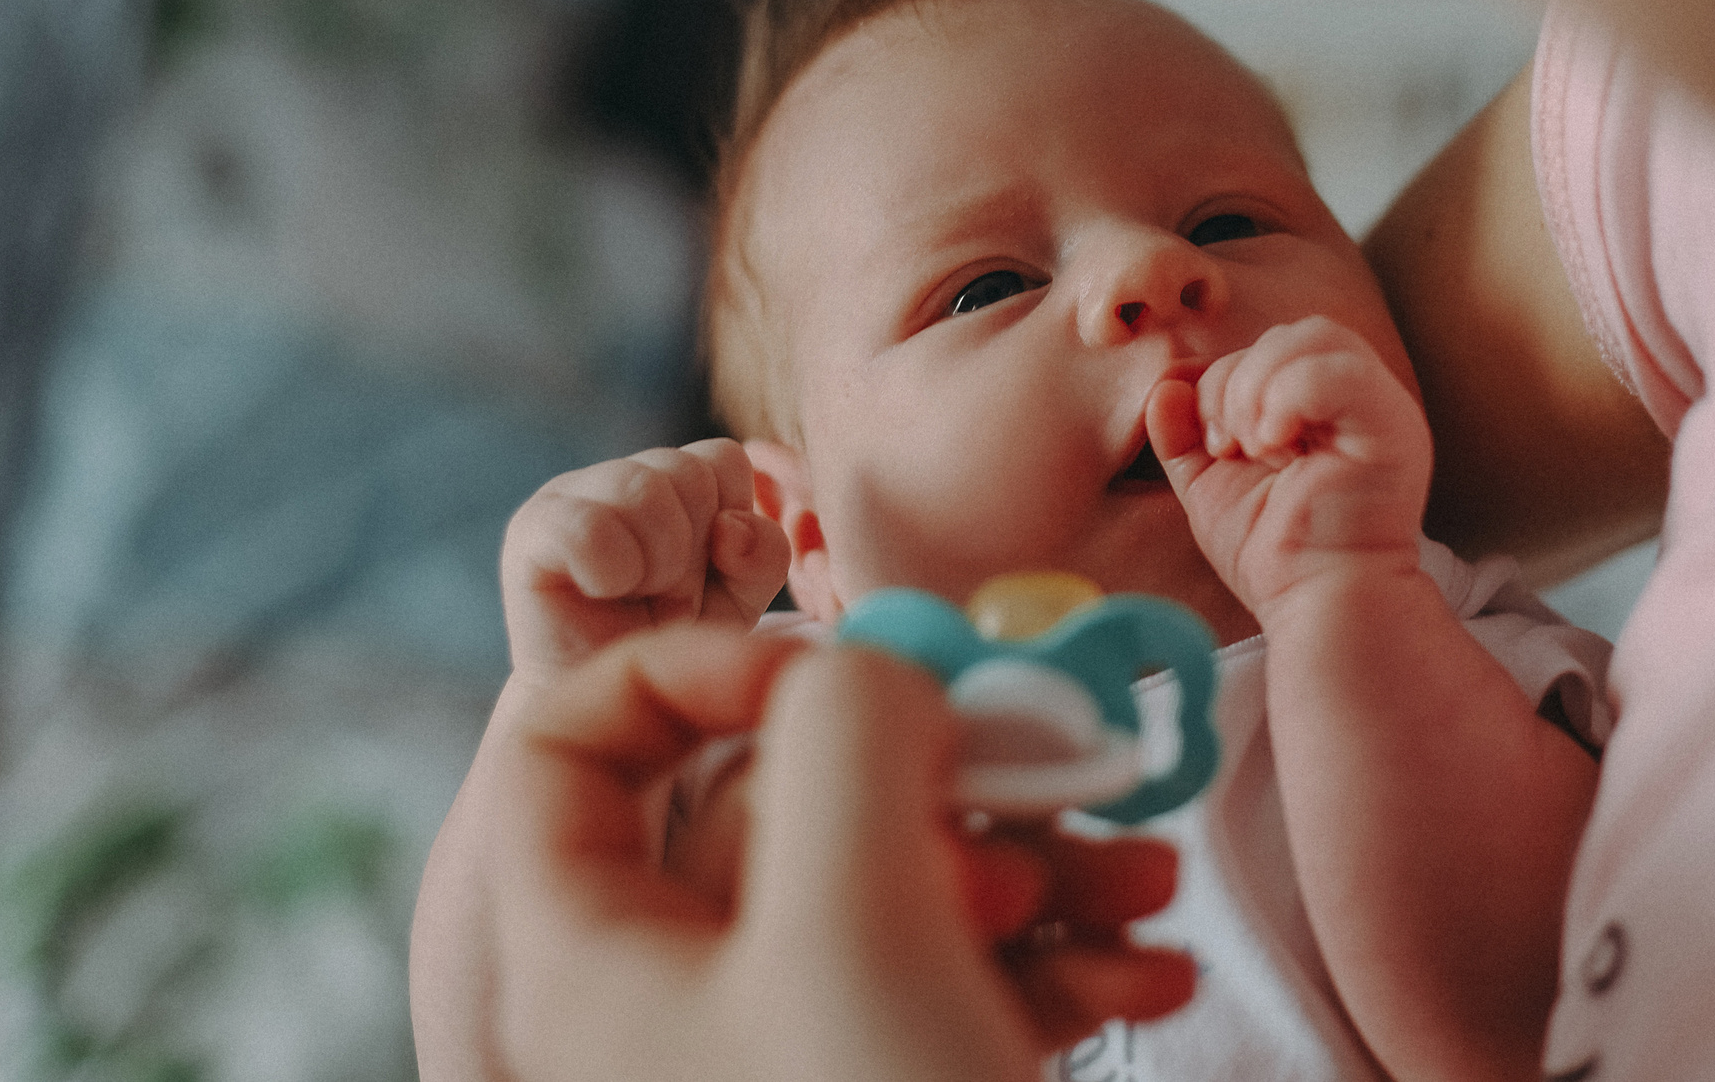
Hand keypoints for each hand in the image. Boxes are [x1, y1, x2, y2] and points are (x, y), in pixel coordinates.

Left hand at [484, 624, 1195, 1081]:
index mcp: (588, 955)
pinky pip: (950, 975)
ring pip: (892, 880)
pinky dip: (1049, 953)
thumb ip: (851, 736)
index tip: (836, 676)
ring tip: (1136, 874)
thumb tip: (876, 671)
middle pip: (776, 800)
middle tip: (1037, 768)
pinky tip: (1140, 966)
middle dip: (936, 768)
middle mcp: (670, 999)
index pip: (574, 744)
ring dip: (1033, 854)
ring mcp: (778, 1054)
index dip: (698, 671)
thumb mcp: (855, 918)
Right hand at [501, 440, 791, 676]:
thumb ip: (763, 553)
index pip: (723, 458)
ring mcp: (570, 494)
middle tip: (664, 591)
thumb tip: (730, 527)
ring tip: (636, 594)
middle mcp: (619, 475)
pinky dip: (610, 570)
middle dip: (692, 547)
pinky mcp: (531, 529)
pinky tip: (602, 592)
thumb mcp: (742, 599)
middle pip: (687, 470)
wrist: (607, 707)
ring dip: (656, 561)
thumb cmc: (672, 645)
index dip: (730, 522)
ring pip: (642, 487)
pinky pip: (589, 527)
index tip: (706, 572)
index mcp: (672, 478)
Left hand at [1145, 316, 1432, 616]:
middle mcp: (1357, 398)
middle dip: (1238, 381)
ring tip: (1254, 445)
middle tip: (1230, 445)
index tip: (1215, 445)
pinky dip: (1291, 396)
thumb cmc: (1273, 555)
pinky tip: (1275, 444)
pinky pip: (1341, 371)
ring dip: (1260, 385)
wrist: (1317, 604)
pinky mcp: (1393, 427)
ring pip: (1316, 336)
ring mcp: (1381, 406)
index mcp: (1321, 406)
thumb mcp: (1211, 486)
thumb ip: (1185, 435)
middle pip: (1290, 334)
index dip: (1223, 381)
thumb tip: (1166, 386)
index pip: (1268, 348)